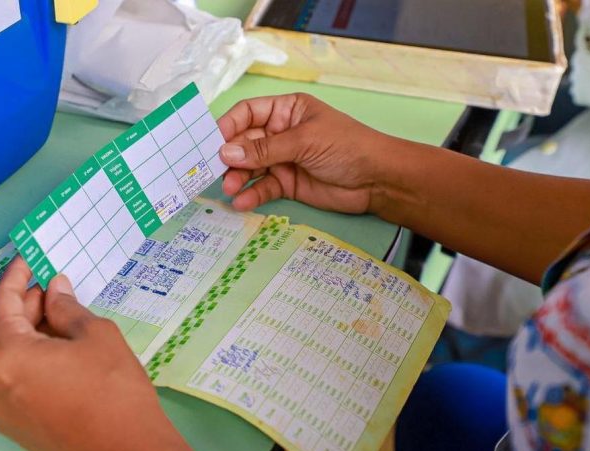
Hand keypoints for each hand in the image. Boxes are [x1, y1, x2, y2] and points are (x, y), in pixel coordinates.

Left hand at [0, 257, 222, 450]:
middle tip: (55, 288)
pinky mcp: (15, 428)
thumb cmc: (114, 393)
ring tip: (64, 320)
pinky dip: (33, 361)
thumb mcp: (95, 335)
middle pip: (2, 331)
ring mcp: (0, 411)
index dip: (17, 276)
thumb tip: (54, 290)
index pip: (2, 303)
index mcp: (4, 356)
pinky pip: (16, 382)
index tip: (29, 260)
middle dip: (28, 307)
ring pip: (10, 358)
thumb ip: (66, 307)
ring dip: (32, 334)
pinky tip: (62, 352)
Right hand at [217, 93, 412, 217]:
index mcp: (286, 111)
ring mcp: (283, 159)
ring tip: (230, 188)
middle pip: (244, 142)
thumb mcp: (304, 141)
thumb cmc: (347, 146)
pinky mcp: (287, 184)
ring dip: (237, 177)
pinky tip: (242, 202)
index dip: (229, 126)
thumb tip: (226, 152)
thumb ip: (264, 149)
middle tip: (214, 170)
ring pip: (250, 167)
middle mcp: (281, 133)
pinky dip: (251, 195)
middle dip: (229, 156)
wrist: (377, 180)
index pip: (248, 113)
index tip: (212, 142)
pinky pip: (263, 188)